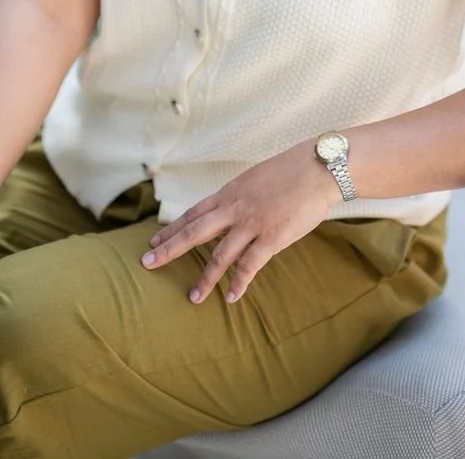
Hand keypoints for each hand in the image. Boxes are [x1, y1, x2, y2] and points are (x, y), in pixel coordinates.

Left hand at [141, 141, 335, 303]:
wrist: (317, 167)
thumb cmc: (290, 171)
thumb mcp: (255, 179)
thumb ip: (241, 198)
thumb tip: (231, 211)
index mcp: (230, 193)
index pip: (193, 213)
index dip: (173, 227)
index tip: (154, 239)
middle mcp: (234, 208)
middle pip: (194, 231)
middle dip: (169, 248)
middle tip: (147, 262)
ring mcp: (251, 224)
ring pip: (220, 255)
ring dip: (205, 278)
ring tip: (193, 297)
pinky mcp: (271, 238)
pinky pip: (250, 265)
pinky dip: (239, 282)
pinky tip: (231, 297)